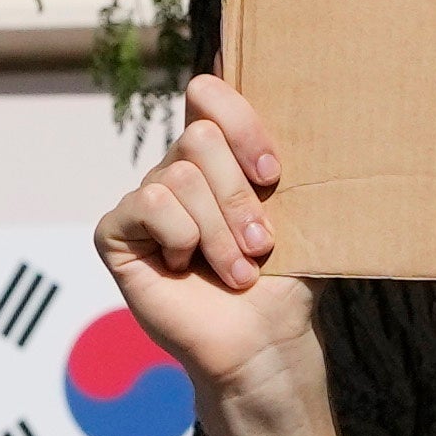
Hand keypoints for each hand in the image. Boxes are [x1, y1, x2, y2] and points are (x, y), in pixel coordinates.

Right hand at [105, 72, 323, 408]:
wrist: (264, 341)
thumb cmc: (286, 281)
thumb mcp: (303, 216)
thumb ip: (295, 162)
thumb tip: (319, 102)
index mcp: (220, 156)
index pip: (209, 94)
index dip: (241, 123)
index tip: (273, 173)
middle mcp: (178, 170)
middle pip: (200, 137)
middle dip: (239, 197)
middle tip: (262, 245)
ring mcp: (145, 199)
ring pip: (180, 178)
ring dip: (219, 233)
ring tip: (238, 271)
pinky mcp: (116, 231)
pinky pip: (149, 205)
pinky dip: (181, 238)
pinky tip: (184, 267)